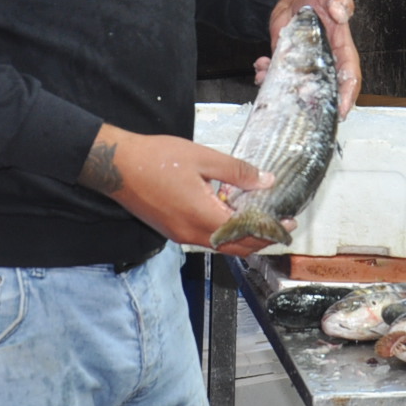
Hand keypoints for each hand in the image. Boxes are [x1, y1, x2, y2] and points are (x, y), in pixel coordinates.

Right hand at [83, 125, 280, 255]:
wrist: (117, 166)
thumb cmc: (158, 158)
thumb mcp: (203, 158)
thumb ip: (237, 172)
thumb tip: (266, 181)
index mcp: (204, 217)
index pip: (247, 234)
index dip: (270, 230)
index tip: (288, 223)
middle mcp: (193, 234)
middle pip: (235, 247)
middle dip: (260, 239)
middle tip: (279, 226)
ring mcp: (180, 235)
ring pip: (220, 245)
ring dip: (241, 237)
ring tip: (259, 220)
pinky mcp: (172, 231)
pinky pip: (205, 239)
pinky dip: (223, 232)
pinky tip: (229, 215)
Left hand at [258, 0, 361, 116]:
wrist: (294, 1)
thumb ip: (340, 1)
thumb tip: (340, 13)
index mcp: (342, 52)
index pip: (350, 78)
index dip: (348, 95)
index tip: (341, 110)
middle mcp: (326, 66)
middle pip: (326, 92)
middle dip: (312, 103)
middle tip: (296, 103)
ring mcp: (306, 69)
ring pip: (298, 89)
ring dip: (282, 90)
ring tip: (267, 78)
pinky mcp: (288, 67)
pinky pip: (278, 79)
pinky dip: (266, 77)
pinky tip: (260, 66)